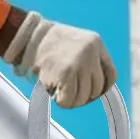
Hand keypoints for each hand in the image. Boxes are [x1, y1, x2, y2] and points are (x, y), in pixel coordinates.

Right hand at [1, 11, 116, 109]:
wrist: (28, 36)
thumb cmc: (50, 44)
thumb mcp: (77, 43)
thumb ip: (90, 60)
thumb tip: (96, 88)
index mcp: (96, 43)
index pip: (111, 75)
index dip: (102, 88)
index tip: (92, 93)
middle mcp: (91, 52)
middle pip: (97, 88)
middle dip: (84, 95)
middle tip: (70, 92)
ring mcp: (79, 63)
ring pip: (83, 97)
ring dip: (72, 99)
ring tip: (60, 89)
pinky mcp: (65, 74)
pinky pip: (69, 100)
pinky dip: (62, 102)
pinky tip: (55, 93)